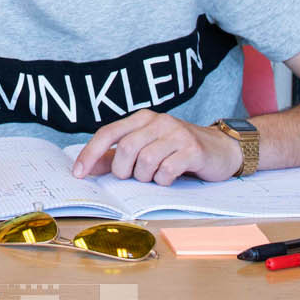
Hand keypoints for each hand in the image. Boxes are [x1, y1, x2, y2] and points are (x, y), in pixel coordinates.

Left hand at [71, 111, 242, 185]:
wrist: (220, 149)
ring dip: (146, 177)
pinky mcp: (192, 150)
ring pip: (146, 161)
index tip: (79, 173)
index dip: (90, 154)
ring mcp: (177, 134)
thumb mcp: (145, 149)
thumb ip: (116, 157)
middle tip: (133, 177)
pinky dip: (163, 180)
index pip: (108, 133)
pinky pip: (167, 170)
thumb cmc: (177, 150)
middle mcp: (158, 121)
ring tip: (155, 177)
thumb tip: (87, 168)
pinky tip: (169, 178)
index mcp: (142, 119)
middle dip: (124, 171)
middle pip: (126, 149)